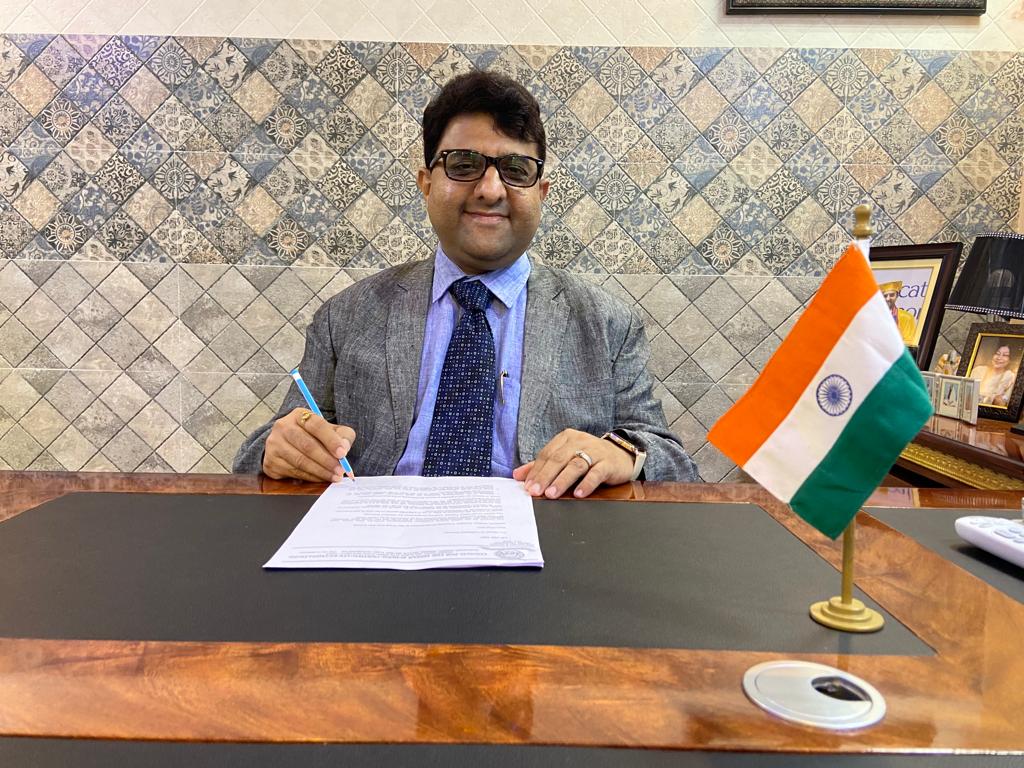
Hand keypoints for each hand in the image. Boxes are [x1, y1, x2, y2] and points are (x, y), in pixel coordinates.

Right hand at [262, 407, 355, 482]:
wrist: (288, 444)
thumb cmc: (314, 436)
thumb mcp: (331, 430)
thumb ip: (343, 435)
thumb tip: (345, 447)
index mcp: (299, 415)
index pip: (316, 425)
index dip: (331, 440)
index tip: (343, 453)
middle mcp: (283, 427)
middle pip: (307, 445)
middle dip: (327, 460)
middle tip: (340, 470)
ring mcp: (274, 444)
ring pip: (300, 461)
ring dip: (320, 471)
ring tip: (334, 476)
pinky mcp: (271, 461)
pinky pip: (293, 472)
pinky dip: (310, 477)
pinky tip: (321, 478)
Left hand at [512, 428, 632, 498]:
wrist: (621, 455)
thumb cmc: (589, 457)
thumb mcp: (565, 458)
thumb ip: (542, 465)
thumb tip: (517, 475)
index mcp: (566, 438)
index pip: (547, 454)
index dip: (536, 471)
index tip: (527, 486)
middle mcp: (580, 441)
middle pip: (558, 459)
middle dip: (545, 476)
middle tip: (535, 491)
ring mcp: (595, 451)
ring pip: (575, 465)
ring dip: (562, 480)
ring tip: (552, 494)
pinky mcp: (608, 463)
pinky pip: (596, 473)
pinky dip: (587, 483)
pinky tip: (579, 494)